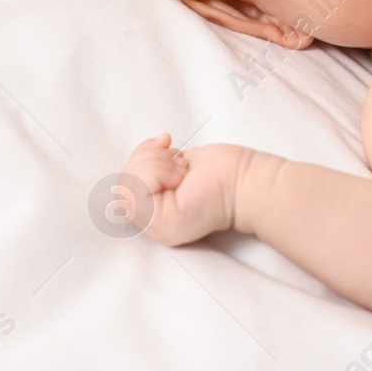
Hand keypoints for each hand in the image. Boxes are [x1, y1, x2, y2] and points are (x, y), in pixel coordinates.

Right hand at [120, 134, 248, 245]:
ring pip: (127, 185)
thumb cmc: (222, 171)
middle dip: (147, 159)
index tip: (166, 142)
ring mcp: (158, 228)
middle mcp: (154, 225)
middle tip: (180, 163)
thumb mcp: (177, 165)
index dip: (140, 158)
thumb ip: (155, 166)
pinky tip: (183, 176)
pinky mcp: (164, 222)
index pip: (124, 186)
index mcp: (156, 213)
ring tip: (183, 170)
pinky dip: (158, 171)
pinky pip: (139, 188)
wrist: (249, 182)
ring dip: (155, 164)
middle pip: (122, 184)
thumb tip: (149, 148)